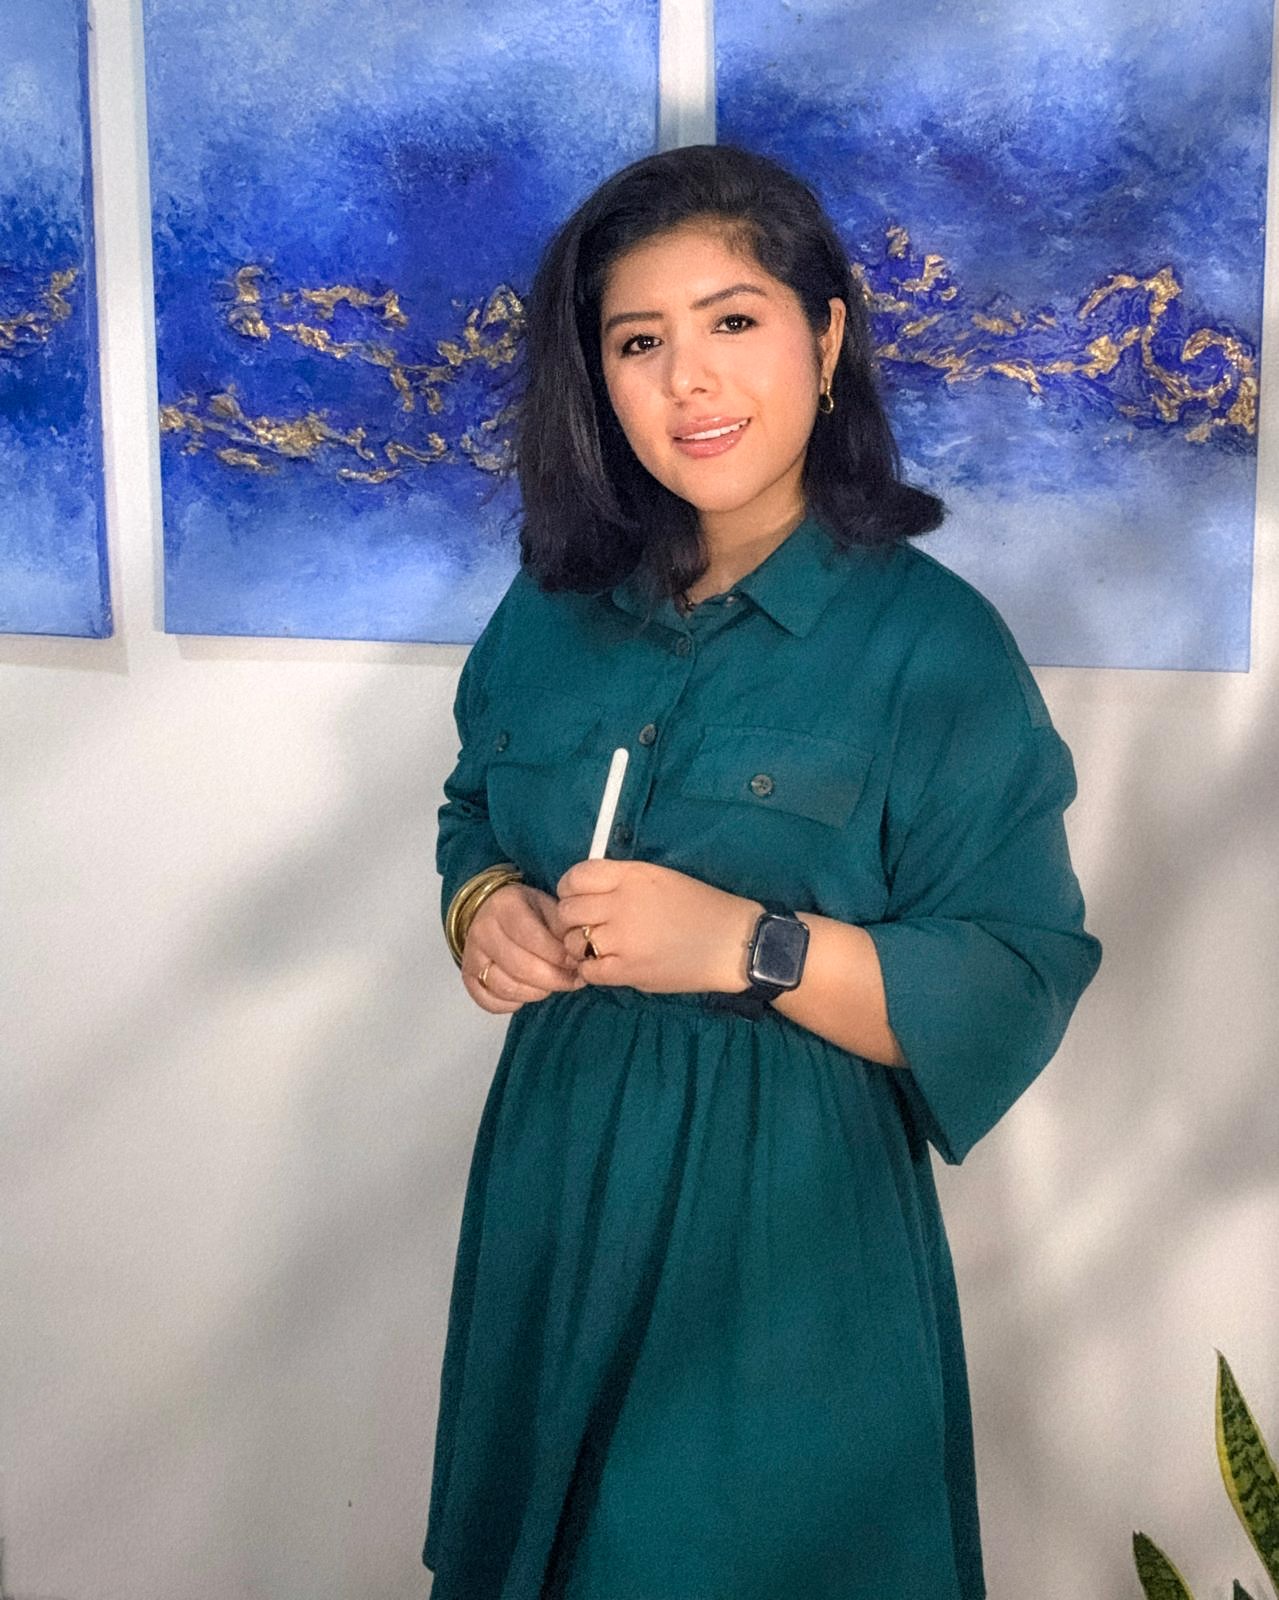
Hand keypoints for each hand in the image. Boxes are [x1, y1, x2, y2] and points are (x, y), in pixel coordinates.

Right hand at [460, 883, 586, 1013]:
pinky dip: (512, 1004)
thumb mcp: (547, 906)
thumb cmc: (526, 911)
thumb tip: (578, 956)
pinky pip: (489, 1001)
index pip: (532, 937)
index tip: (577, 963)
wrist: (490, 911)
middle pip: (520, 966)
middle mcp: (483, 930)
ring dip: (537, 992)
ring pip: (506, 987)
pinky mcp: (468, 977)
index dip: (558, 956)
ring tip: (553, 985)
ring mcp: (472, 956)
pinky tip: (528, 993)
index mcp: (505, 906)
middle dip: (554, 979)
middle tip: (574, 981)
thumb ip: (562, 928)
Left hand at [553, 858, 759, 994]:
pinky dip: (591, 969)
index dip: (568, 889)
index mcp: (631, 876)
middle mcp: (622, 904)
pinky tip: (606, 964)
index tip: (577, 898)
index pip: (575, 877)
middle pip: (567, 911)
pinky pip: (588, 970)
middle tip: (588, 927)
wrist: (731, 943)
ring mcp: (623, 939)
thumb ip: (620, 881)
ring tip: (599, 947)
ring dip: (579, 946)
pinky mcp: (628, 970)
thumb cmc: (699, 906)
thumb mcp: (659, 877)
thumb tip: (582, 894)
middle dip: (571, 920)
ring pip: (572, 942)